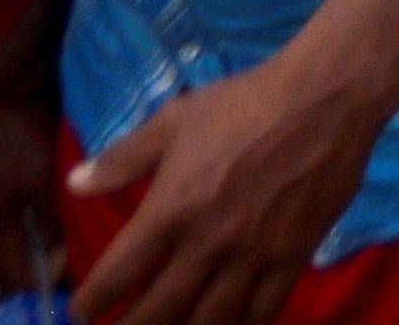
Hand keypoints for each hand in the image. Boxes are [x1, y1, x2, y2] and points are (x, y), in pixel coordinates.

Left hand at [63, 42, 393, 324]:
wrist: (324, 97)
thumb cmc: (243, 103)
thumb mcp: (173, 119)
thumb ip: (122, 158)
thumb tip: (73, 184)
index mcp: (170, 209)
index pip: (117, 275)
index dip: (92, 301)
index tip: (85, 309)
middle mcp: (207, 244)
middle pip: (158, 312)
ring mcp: (253, 256)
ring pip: (210, 322)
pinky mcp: (293, 257)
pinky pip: (263, 311)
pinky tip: (229, 323)